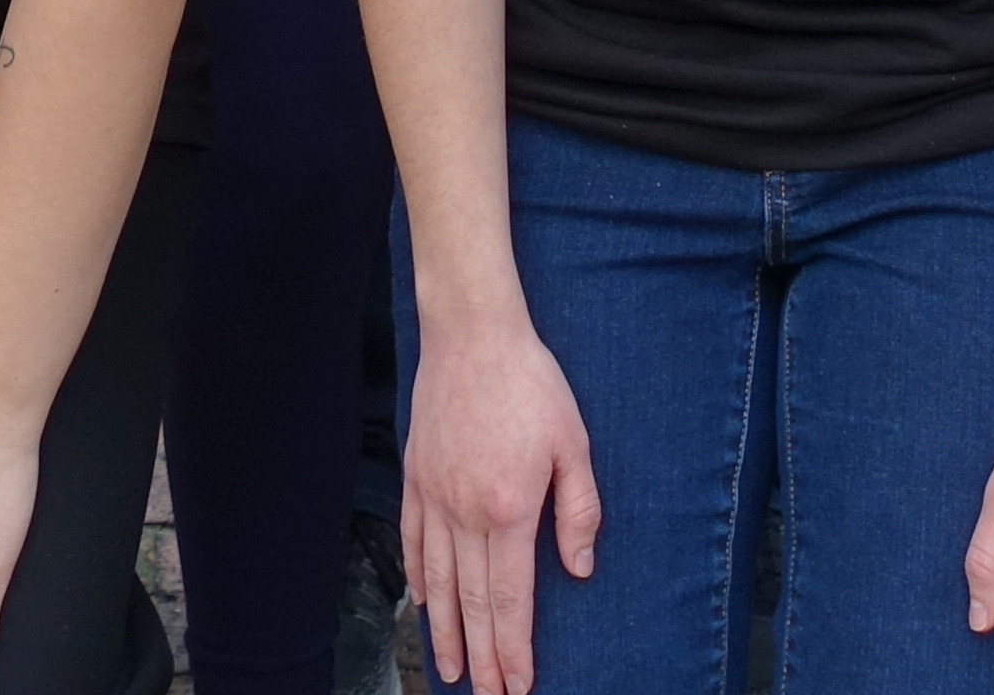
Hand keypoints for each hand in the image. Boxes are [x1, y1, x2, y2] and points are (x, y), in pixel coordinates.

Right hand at [398, 302, 597, 694]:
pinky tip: (424, 602)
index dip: (512, 648)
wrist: (472, 335)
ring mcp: (435, 496)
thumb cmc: (530, 383)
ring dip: (444, 630)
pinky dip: (419, 577)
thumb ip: (578, 511)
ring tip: (447, 670)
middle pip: (472, 601)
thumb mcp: (573, 443)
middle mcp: (465, 512)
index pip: (510, 598)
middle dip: (479, 656)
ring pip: (439, 581)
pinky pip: (415, 540)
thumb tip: (578, 570)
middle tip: (484, 694)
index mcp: (509, 509)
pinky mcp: (417, 477)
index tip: (516, 684)